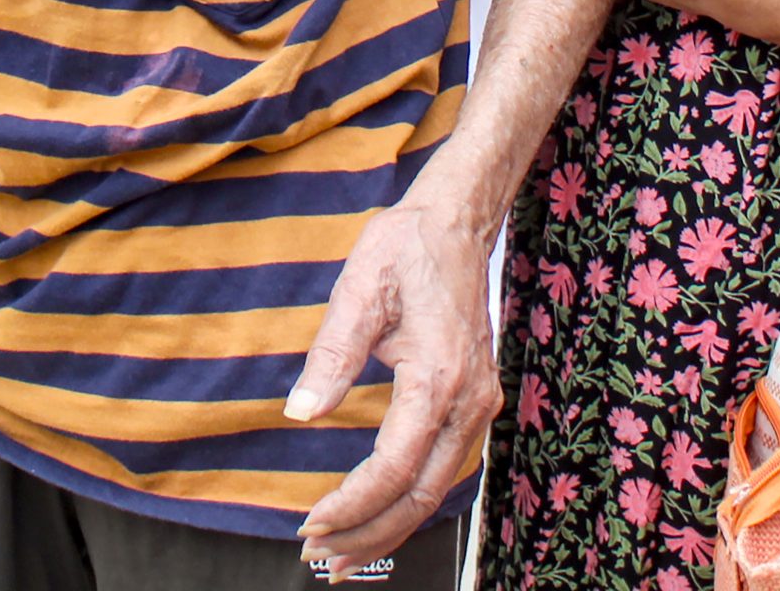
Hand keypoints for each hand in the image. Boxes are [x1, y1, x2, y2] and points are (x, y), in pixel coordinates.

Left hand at [291, 200, 498, 579]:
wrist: (458, 222)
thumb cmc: (408, 247)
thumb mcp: (360, 289)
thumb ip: (331, 353)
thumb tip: (300, 410)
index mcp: (438, 375)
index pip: (394, 468)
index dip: (352, 505)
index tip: (311, 523)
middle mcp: (468, 399)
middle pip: (422, 496)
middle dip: (369, 534)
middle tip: (319, 558)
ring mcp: (479, 403)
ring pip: (438, 490)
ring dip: (390, 526)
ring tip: (343, 552)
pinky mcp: (475, 401)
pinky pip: (446, 469)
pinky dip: (411, 501)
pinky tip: (381, 514)